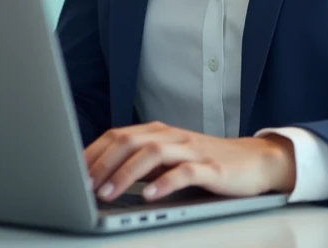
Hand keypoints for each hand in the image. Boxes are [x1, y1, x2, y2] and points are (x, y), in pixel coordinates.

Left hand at [85, 121, 294, 202]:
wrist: (254, 161)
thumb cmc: (206, 162)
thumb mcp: (169, 158)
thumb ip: (141, 162)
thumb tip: (101, 177)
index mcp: (158, 132)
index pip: (118, 135)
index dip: (93, 152)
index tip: (73, 170)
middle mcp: (172, 136)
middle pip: (130, 141)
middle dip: (102, 163)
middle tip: (83, 185)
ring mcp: (191, 150)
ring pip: (152, 154)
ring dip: (126, 174)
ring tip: (108, 193)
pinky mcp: (211, 168)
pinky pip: (184, 173)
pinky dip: (164, 183)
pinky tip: (150, 196)